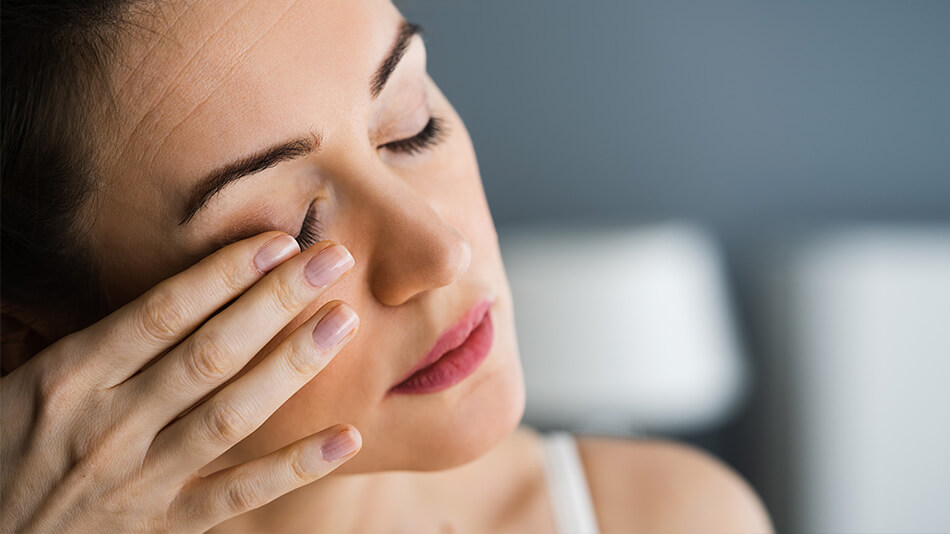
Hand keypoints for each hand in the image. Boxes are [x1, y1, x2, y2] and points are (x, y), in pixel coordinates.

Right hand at [0, 231, 360, 532]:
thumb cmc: (8, 451)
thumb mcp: (25, 384)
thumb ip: (93, 342)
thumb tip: (172, 291)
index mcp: (69, 378)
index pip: (162, 314)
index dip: (225, 273)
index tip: (279, 241)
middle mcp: (107, 425)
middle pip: (209, 353)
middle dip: (275, 301)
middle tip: (332, 258)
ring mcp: (139, 480)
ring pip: (230, 415)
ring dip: (292, 365)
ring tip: (342, 321)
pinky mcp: (163, 527)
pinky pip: (238, 494)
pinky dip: (295, 467)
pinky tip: (346, 435)